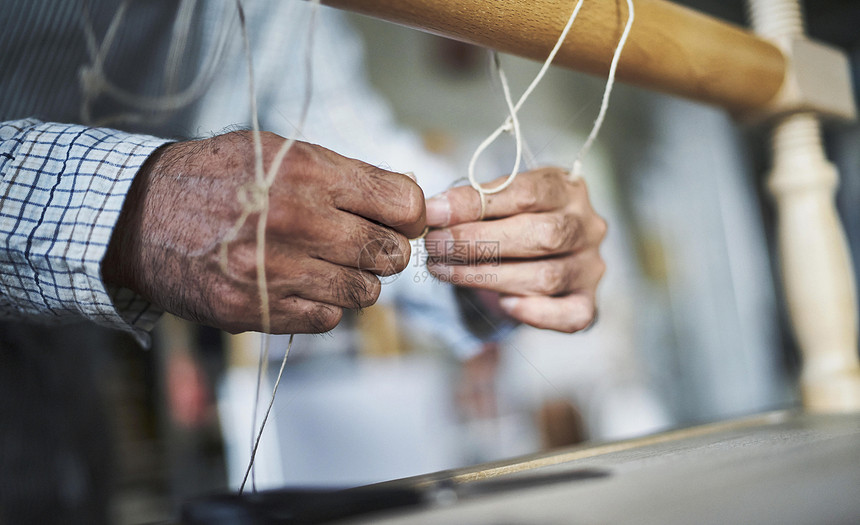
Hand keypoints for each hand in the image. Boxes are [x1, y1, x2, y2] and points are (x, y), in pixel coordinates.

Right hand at [103, 131, 424, 333]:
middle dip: (386, 251)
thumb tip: (410, 200)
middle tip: (364, 244)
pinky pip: (328, 319)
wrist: (141, 215)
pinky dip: (324, 306)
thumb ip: (346, 175)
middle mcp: (295, 220)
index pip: (403, 203)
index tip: (402, 220)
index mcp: (307, 172)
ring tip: (327, 264)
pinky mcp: (256, 309)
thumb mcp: (280, 151)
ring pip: (365, 293)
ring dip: (356, 282)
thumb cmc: (219, 178)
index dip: (412, 216)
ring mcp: (274, 270)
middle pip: (391, 254)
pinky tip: (300, 285)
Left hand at [424, 168, 605, 332]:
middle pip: (542, 235)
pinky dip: (534, 312)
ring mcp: (590, 267)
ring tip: (443, 270)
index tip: (434, 213)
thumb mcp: (498, 200)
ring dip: (487, 276)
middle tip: (435, 245)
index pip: (526, 193)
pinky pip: (569, 316)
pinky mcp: (588, 302)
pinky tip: (503, 304)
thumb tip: (434, 211)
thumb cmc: (513, 220)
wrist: (539, 254)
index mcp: (568, 189)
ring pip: (546, 277)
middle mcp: (588, 226)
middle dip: (479, 242)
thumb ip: (474, 202)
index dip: (476, 203)